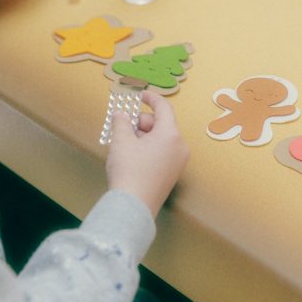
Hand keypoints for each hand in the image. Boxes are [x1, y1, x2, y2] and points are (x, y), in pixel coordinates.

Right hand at [106, 91, 189, 217]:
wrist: (133, 207)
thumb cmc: (129, 171)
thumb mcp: (121, 141)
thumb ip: (122, 122)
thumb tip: (121, 115)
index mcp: (171, 135)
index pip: (164, 108)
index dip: (151, 98)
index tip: (140, 94)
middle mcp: (180, 147)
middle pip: (161, 124)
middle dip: (141, 122)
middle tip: (122, 126)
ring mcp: (178, 162)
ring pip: (161, 139)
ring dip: (144, 135)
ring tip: (124, 143)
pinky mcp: (172, 174)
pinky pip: (163, 152)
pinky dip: (149, 148)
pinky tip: (132, 155)